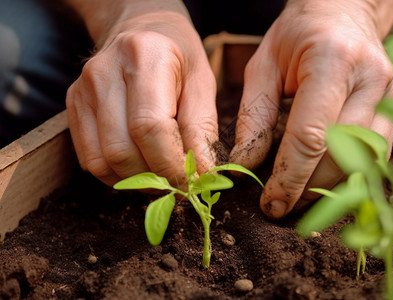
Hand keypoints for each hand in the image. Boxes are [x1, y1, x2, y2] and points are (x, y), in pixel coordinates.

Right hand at [66, 6, 217, 186]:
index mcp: (144, 57)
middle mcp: (104, 72)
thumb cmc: (178, 58)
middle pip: (122, 150)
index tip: (193, 183)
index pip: (150, 127)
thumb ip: (202, 128)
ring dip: (137, 182)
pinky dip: (117, 176)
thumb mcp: (202, 84)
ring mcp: (82, 90)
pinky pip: (90, 160)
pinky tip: (140, 168)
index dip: (172, 165)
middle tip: (180, 186)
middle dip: (156, 179)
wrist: (140, 32)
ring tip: (162, 178)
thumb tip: (202, 175)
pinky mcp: (73, 107)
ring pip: (103, 161)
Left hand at [230, 0, 392, 218]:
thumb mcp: (262, 66)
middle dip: (308, 189)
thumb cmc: (296, 35)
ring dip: (330, 188)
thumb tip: (245, 167)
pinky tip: (323, 182)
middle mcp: (370, 80)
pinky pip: (376, 155)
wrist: (340, 12)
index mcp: (332, 61)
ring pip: (364, 162)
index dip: (289, 177)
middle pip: (341, 155)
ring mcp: (390, 95)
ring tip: (300, 198)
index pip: (311, 135)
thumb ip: (254, 117)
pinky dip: (348, 174)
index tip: (271, 204)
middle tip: (280, 205)